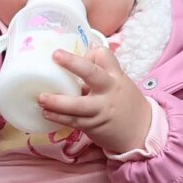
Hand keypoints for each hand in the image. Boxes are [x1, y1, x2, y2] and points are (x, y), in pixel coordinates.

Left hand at [38, 44, 153, 155]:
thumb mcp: (119, 82)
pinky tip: (46, 113)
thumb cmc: (124, 102)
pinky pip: (73, 121)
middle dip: (74, 64)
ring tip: (41, 99)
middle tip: (55, 57)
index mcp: (114, 77)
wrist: (140, 131)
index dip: (90, 52)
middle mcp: (108, 91)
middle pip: (93, 75)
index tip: (62, 52)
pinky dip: (58, 117)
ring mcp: (100, 110)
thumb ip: (100, 70)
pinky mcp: (93, 126)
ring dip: (57, 102)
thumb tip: (77, 57)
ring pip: (78, 106)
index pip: (105, 57)